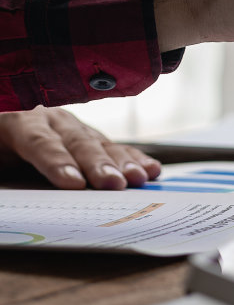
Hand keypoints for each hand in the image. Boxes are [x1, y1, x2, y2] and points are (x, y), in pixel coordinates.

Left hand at [0, 106, 161, 189]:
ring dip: (120, 162)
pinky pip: (111, 146)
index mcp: (17, 121)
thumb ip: (2, 170)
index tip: (74, 183)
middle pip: (76, 142)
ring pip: (98, 143)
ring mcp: (70, 125)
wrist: (3, 126)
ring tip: (138, 178)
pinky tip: (149, 169)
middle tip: (113, 184)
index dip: (57, 162)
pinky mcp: (85, 136)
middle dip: (97, 164)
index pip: (39, 141)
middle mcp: (48, 118)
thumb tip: (13, 186)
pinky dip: (131, 158)